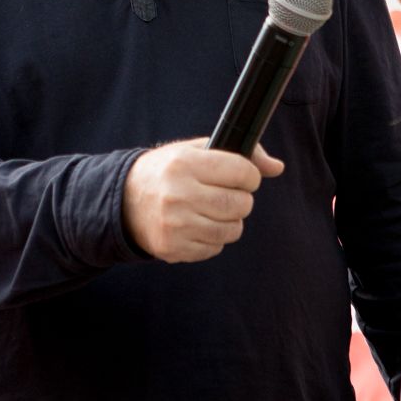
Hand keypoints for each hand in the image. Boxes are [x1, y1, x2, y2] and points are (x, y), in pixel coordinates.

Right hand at [122, 139, 283, 263]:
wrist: (123, 201)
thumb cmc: (166, 172)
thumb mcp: (195, 152)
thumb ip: (239, 155)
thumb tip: (277, 167)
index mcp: (185, 164)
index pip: (241, 171)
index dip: (249, 176)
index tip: (243, 177)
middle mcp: (179, 194)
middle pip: (240, 204)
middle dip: (241, 200)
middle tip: (228, 195)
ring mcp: (176, 224)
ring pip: (232, 230)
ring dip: (230, 222)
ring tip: (212, 211)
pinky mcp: (173, 248)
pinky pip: (215, 248)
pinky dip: (213, 239)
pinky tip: (197, 225)